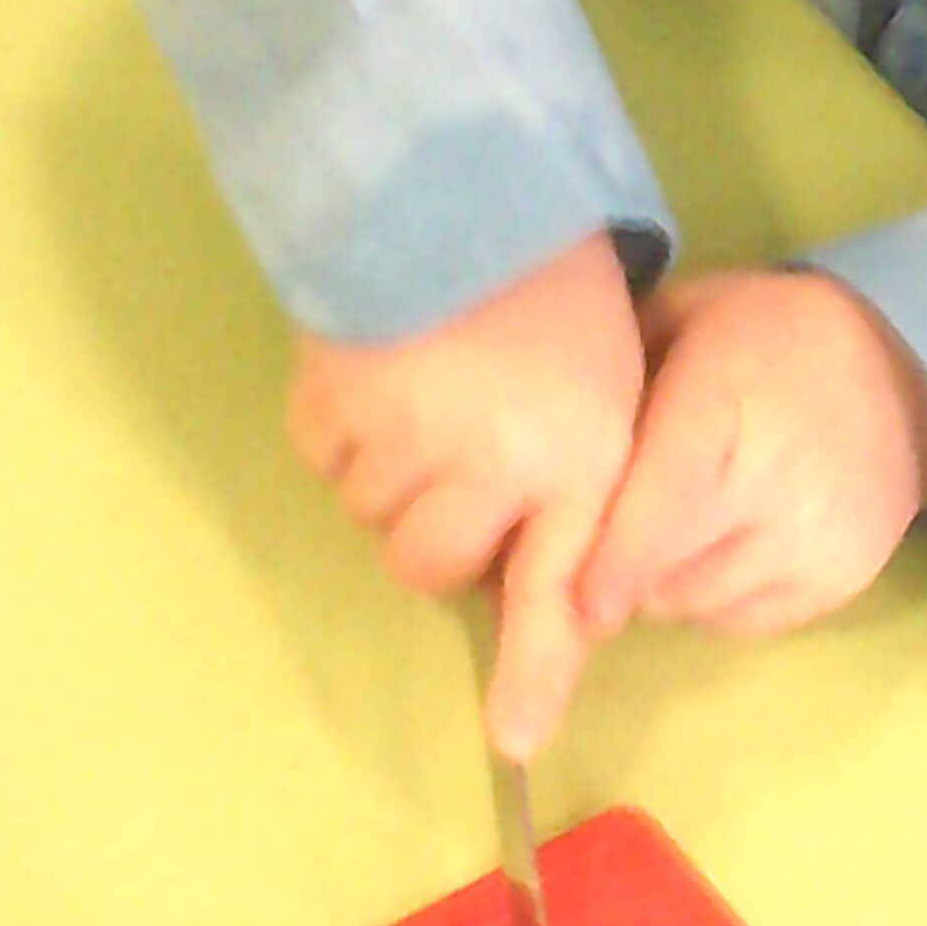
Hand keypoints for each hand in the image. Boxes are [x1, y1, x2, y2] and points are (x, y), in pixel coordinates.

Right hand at [286, 231, 644, 760]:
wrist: (471, 183)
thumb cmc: (557, 299)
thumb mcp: (602, 396)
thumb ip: (576, 496)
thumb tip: (551, 605)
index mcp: (580, 457)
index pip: (558, 589)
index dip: (537, 670)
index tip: (515, 743)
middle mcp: (494, 461)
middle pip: (431, 566)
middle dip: (442, 526)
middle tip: (468, 444)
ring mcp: (403, 435)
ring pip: (372, 517)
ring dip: (393, 475)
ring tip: (432, 390)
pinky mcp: (330, 401)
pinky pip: (323, 460)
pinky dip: (344, 430)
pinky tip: (386, 369)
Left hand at [573, 269, 926, 656]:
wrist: (896, 367)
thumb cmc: (759, 337)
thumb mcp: (680, 321)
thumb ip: (610, 379)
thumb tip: (528, 456)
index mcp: (726, 406)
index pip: (661, 512)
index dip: (610, 563)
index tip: (574, 600)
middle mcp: (782, 480)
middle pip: (666, 572)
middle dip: (621, 567)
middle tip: (614, 532)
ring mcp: (819, 537)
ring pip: (697, 603)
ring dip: (667, 583)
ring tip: (678, 529)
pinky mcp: (843, 578)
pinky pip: (743, 622)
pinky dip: (717, 598)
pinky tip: (727, 544)